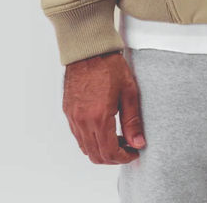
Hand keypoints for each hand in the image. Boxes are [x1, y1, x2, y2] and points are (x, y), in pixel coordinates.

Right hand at [62, 50, 146, 164]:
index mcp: (99, 117)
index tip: (133, 153)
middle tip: (128, 147)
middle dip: (113, 157)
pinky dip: (90, 140)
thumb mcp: (128, 92)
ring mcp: (73, 117)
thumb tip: (138, 143)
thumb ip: (132, 121)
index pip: (109, 152)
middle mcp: (82, 121)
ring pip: (85, 148)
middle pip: (96, 155)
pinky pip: (78, 136)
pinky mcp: (68, 112)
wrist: (89, 50)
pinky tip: (103, 129)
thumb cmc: (109, 66)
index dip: (123, 157)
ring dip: (101, 150)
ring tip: (118, 138)